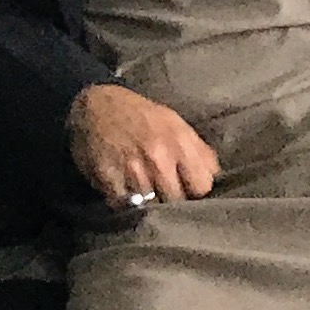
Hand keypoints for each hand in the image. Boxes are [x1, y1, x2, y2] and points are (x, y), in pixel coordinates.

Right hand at [68, 83, 218, 207]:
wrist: (95, 104)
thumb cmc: (141, 115)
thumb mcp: (175, 123)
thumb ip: (198, 150)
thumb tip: (214, 176)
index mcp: (180, 142)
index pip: (202, 186)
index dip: (196, 189)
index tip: (188, 187)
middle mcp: (158, 157)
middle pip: (176, 200)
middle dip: (172, 198)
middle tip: (163, 190)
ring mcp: (132, 169)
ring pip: (151, 205)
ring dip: (148, 201)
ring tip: (143, 190)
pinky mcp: (107, 179)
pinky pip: (123, 205)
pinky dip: (125, 202)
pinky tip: (124, 189)